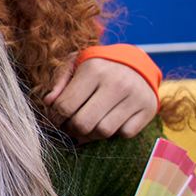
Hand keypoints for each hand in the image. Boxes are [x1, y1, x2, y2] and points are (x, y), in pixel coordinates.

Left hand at [43, 53, 157, 142]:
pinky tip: (109, 120)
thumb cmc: (97, 66)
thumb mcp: (75, 64)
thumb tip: (48, 103)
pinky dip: (115, 132)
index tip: (54, 119)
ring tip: (85, 125)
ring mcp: (135, 97)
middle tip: (68, 126)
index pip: (65, 106)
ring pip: (103, 132)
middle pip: (83, 124)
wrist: (135, 62)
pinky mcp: (148, 109)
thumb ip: (58, 81)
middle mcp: (116, 83)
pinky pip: (125, 133)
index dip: (54, 118)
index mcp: (94, 70)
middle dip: (70, 129)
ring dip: (90, 134)